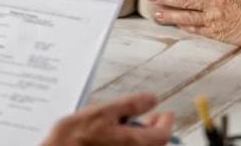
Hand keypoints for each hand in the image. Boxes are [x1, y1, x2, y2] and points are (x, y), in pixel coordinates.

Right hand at [42, 93, 174, 145]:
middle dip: (154, 128)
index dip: (166, 121)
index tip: (166, 113)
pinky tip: (115, 133)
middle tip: (150, 116)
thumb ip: (130, 105)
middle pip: (154, 144)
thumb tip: (152, 99)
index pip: (163, 135)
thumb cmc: (74, 136)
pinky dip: (128, 141)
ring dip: (140, 134)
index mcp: (133, 142)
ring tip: (128, 122)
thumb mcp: (103, 111)